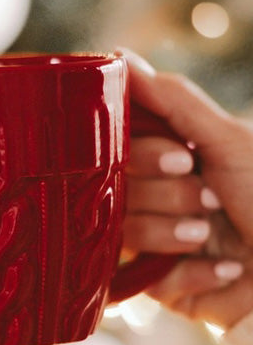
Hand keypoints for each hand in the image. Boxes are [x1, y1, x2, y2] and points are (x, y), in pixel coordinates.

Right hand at [123, 49, 252, 329]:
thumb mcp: (228, 140)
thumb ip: (172, 100)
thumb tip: (120, 58)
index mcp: (164, 162)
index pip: (118, 152)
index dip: (143, 156)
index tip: (182, 160)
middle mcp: (152, 200)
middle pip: (117, 193)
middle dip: (167, 197)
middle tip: (211, 200)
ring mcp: (152, 244)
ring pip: (124, 235)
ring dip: (175, 233)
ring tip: (212, 236)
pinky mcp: (159, 286)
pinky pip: (145, 279)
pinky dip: (190, 272)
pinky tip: (224, 270)